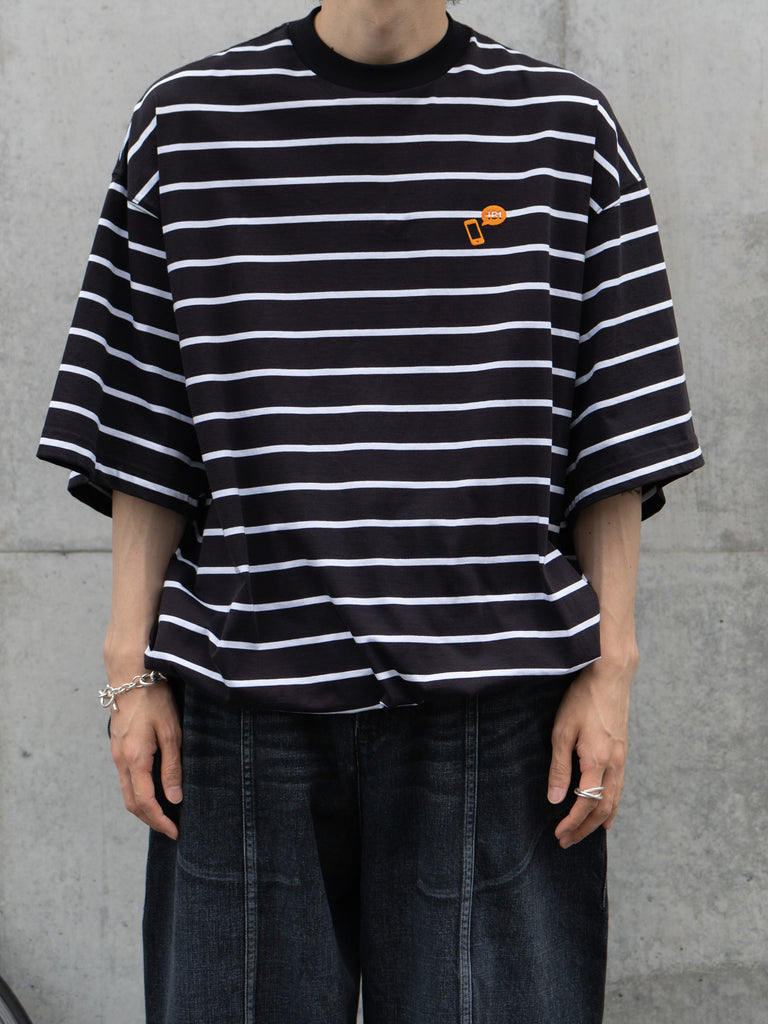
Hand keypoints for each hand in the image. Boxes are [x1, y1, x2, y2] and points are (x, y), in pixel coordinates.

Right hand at [109, 678, 181, 839]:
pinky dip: (138, 792)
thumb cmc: (154, 700)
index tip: (175, 832)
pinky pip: (126, 778)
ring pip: (127, 791)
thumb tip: (174, 798)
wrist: (131, 676)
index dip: (160, 821)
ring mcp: (117, 754)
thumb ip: (172, 767)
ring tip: (164, 814)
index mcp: (135, 759)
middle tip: (170, 828)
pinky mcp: (118, 747)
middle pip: (132, 803)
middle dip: (151, 820)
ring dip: (143, 807)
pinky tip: (153, 790)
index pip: (145, 802)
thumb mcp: (171, 733)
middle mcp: (121, 760)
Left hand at [547, 653, 635, 848]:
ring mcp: (621, 758)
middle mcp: (614, 764)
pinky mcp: (623, 750)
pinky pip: (620, 787)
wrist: (610, 675)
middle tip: (567, 842)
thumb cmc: (582, 699)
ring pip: (614, 800)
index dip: (572, 822)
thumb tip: (556, 800)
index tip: (559, 834)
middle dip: (585, 829)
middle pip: (602, 809)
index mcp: (597, 761)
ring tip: (587, 834)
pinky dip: (613, 806)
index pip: (586, 804)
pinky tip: (608, 812)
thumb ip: (560, 767)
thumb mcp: (562, 731)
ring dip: (599, 821)